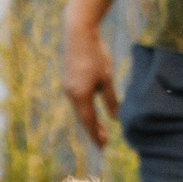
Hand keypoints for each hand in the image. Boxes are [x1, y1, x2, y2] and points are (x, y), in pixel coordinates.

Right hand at [61, 19, 120, 148]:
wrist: (77, 34)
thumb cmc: (95, 55)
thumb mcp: (107, 78)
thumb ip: (110, 99)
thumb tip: (115, 118)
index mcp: (80, 96)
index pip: (89, 122)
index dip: (96, 135)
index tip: (103, 147)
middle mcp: (70, 95)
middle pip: (83, 117)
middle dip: (93, 129)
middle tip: (103, 141)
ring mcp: (67, 87)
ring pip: (80, 108)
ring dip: (89, 118)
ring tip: (99, 127)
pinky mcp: (68, 80)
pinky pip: (77, 99)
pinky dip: (85, 107)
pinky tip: (91, 107)